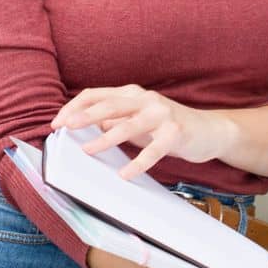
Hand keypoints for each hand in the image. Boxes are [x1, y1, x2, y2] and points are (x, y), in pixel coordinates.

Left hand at [53, 85, 231, 178]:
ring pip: (128, 124)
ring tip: (88, 150)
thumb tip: (88, 126)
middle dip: (85, 116)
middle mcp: (145, 99)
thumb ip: (116, 120)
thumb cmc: (168, 126)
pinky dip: (138, 162)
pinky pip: (154, 149)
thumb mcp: (139, 120)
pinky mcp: (175, 132)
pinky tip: (125, 174)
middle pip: (109, 104)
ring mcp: (162, 114)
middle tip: (65, 127)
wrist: (210, 130)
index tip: (58, 122)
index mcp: (132, 94)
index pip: (97, 94)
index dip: (75, 106)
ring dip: (105, 138)